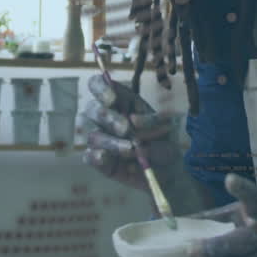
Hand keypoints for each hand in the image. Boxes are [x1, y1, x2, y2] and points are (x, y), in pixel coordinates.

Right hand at [79, 74, 180, 192]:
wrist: (167, 171)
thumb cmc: (164, 141)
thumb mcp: (166, 127)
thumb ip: (152, 122)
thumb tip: (132, 121)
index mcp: (120, 100)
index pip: (97, 84)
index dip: (100, 89)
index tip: (113, 99)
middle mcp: (105, 116)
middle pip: (91, 109)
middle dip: (108, 117)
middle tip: (125, 129)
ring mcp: (99, 138)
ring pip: (93, 135)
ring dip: (112, 142)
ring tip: (132, 150)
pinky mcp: (98, 159)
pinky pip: (89, 156)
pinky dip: (97, 157)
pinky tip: (106, 158)